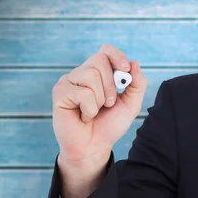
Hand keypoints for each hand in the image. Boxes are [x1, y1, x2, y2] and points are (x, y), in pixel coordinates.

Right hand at [52, 44, 147, 162]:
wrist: (95, 147)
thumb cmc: (109, 125)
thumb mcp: (131, 104)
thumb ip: (137, 84)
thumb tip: (135, 62)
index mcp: (98, 73)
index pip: (105, 51)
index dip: (116, 56)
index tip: (125, 69)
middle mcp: (81, 74)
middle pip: (99, 60)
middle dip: (111, 85)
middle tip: (108, 104)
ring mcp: (68, 82)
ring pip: (91, 76)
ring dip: (100, 99)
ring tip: (93, 111)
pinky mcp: (59, 93)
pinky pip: (82, 93)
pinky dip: (89, 109)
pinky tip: (83, 116)